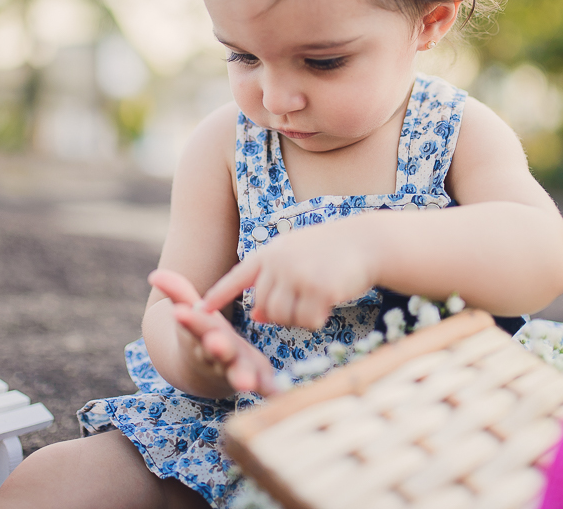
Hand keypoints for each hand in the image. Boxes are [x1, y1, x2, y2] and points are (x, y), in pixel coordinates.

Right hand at [148, 270, 279, 396]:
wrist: (206, 374)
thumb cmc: (202, 334)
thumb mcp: (191, 314)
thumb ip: (178, 293)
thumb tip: (155, 275)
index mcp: (201, 336)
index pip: (194, 326)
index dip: (189, 320)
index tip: (179, 312)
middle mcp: (216, 356)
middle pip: (216, 353)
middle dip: (217, 348)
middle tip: (216, 342)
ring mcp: (235, 369)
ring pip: (237, 374)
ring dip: (241, 377)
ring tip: (246, 382)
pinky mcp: (257, 379)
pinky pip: (264, 386)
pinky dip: (270, 391)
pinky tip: (279, 393)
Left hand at [200, 222, 376, 328]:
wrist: (366, 242)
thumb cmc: (331, 252)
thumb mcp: (296, 259)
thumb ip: (273, 282)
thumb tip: (257, 317)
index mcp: (269, 252)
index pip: (236, 277)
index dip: (217, 295)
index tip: (196, 309)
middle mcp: (279, 262)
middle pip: (263, 307)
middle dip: (280, 313)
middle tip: (305, 300)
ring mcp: (298, 274)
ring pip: (282, 317)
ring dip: (299, 316)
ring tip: (317, 298)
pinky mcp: (318, 288)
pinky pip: (307, 321)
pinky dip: (317, 319)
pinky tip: (329, 302)